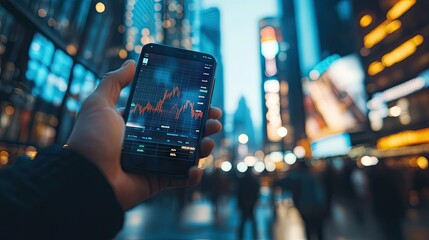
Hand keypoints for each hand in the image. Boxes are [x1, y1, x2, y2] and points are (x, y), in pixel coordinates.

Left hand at [66, 60, 221, 209]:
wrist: (86, 177)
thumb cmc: (91, 139)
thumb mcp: (99, 104)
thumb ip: (113, 82)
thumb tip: (131, 62)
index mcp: (136, 125)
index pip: (167, 113)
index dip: (185, 107)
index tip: (202, 100)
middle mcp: (147, 143)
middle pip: (181, 132)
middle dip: (201, 125)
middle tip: (215, 119)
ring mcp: (154, 163)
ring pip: (185, 154)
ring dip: (202, 147)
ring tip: (210, 140)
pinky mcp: (156, 181)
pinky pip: (180, 179)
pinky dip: (192, 176)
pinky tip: (195, 168)